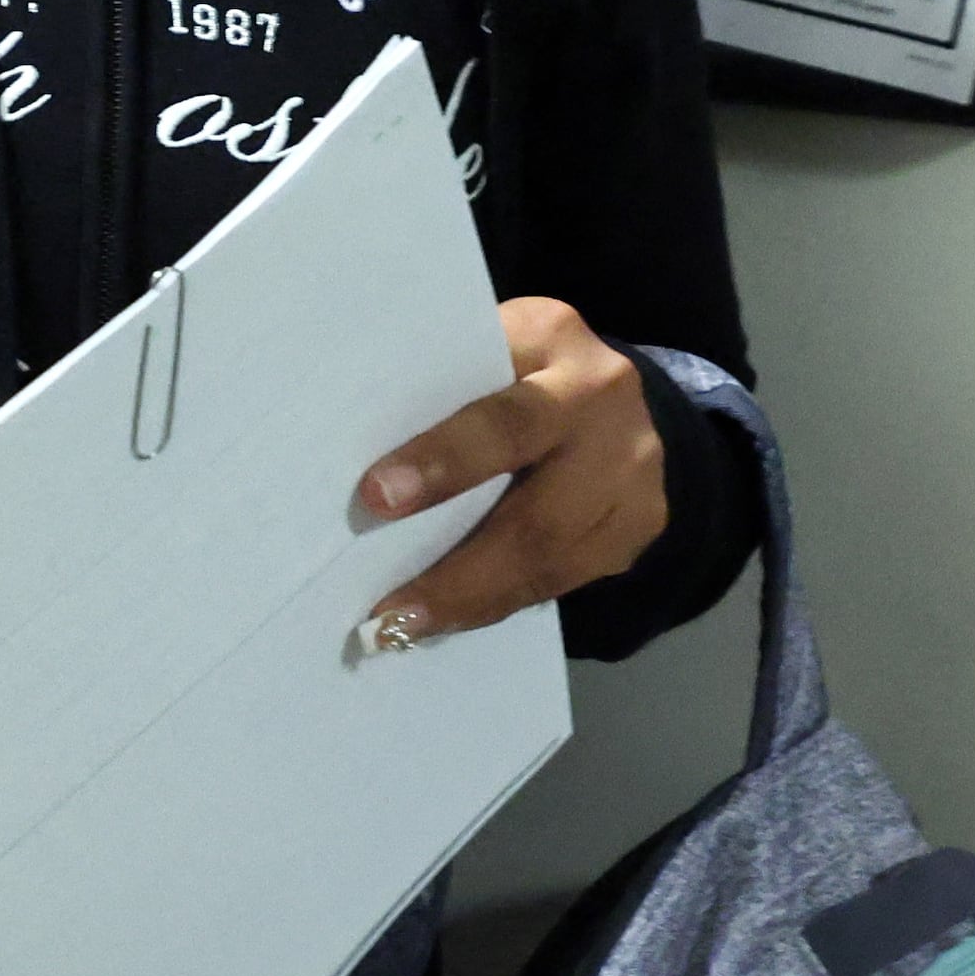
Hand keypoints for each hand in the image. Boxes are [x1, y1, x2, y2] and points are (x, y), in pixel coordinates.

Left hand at [354, 298, 667, 652]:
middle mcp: (604, 410)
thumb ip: (436, 386)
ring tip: (400, 630)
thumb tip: (340, 453)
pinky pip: (563, 579)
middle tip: (386, 611)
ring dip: (470, 602)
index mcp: (554, 344)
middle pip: (537, 512)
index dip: (442, 461)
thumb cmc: (511, 365)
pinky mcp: (635, 529)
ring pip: (552, 559)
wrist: (618, 392)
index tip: (376, 498)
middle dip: (458, 570)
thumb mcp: (483, 346)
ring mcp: (633, 477)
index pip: (502, 417)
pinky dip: (497, 606)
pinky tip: (445, 623)